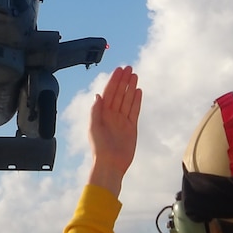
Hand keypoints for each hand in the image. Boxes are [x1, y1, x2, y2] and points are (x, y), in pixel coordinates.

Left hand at [88, 65, 141, 197]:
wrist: (111, 164)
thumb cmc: (99, 148)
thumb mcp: (93, 128)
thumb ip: (96, 111)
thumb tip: (98, 95)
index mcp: (102, 113)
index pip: (109, 92)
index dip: (114, 81)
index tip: (119, 70)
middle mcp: (112, 114)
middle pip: (119, 93)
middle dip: (123, 80)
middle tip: (129, 68)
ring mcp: (122, 120)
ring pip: (127, 99)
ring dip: (130, 87)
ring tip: (135, 75)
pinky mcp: (131, 126)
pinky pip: (134, 110)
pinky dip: (136, 100)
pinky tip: (138, 91)